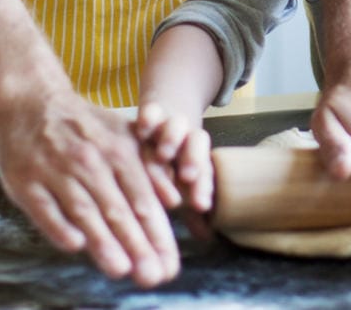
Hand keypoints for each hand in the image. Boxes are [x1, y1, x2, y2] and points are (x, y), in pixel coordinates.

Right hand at [0, 87, 178, 287]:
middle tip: (152, 275)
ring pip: (84, 210)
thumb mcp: (124, 136)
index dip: (157, 234)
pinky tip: (75, 246)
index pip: (143, 199)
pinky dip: (59, 226)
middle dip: (137, 244)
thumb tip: (174, 201)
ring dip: (103, 241)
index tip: (169, 264)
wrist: (31, 102)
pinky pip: (45, 208)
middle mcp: (90, 161)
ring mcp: (56, 171)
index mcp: (119, 150)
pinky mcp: (26, 181)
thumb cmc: (86, 128)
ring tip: (121, 269)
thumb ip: (150, 168)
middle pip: (117, 209)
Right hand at [133, 101, 214, 232]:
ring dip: (174, 139)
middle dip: (193, 160)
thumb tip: (206, 239)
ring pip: (177, 126)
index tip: (201, 205)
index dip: (203, 187)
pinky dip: (150, 118)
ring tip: (165, 154)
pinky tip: (143, 130)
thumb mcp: (179, 184)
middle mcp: (186, 140)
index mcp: (196, 157)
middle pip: (195, 145)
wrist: (159, 118)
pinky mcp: (152, 111)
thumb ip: (189, 210)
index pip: (204, 170)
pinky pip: (153, 111)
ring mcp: (169, 123)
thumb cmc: (169, 162)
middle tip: (187, 178)